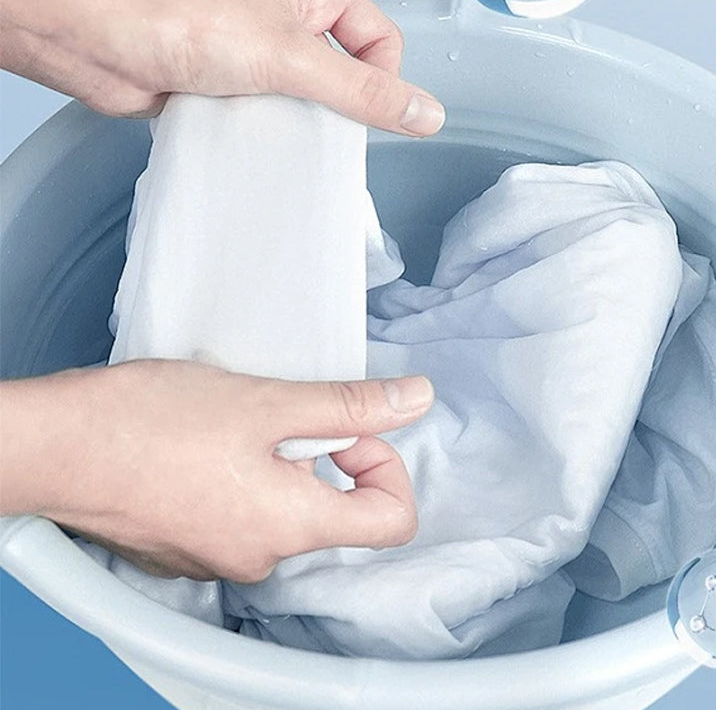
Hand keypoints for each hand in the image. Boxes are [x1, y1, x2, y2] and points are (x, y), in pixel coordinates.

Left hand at [0, 0, 444, 135]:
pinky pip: (277, 110)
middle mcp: (289, 11)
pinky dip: (274, 129)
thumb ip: (364, 93)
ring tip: (277, 125)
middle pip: (348, 72)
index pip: (381, 40)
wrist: (106, 44)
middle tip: (312, 120)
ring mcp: (259, 45)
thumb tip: (427, 115)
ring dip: (301, 121)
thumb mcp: (294, 61)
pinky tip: (258, 137)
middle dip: (337, 106)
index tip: (358, 114)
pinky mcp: (235, 78)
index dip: (379, 82)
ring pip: (311, 96)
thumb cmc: (189, 24)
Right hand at [0, 360, 433, 581]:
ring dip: (277, 460)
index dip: (386, 467)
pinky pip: (241, 514)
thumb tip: (417, 399)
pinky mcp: (188, 547)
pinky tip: (202, 443)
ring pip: (284, 507)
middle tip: (279, 413)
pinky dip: (241, 476)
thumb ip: (350, 407)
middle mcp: (260, 557)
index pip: (392, 522)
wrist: (57, 446)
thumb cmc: (154, 423)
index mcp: (291, 528)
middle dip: (323, 455)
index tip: (351, 432)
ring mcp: (220, 557)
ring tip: (233, 423)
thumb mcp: (270, 402)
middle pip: (334, 510)